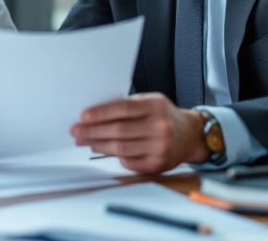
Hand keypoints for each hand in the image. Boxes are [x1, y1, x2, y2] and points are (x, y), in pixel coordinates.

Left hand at [70, 92, 207, 173]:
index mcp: (156, 106)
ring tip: (84, 141)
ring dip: (98, 145)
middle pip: (119, 131)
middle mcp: (160, 127)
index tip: (83, 116)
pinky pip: (129, 162)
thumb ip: (127, 106)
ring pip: (121, 148)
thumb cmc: (164, 116)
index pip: (123, 109)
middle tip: (76, 131)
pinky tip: (102, 150)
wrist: (190, 135)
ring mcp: (160, 148)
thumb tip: (95, 114)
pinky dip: (113, 156)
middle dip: (93, 131)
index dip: (101, 113)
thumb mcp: (150, 101)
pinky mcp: (157, 164)